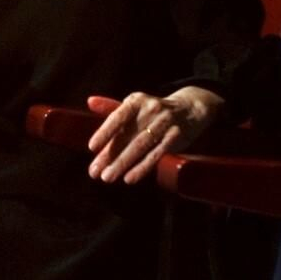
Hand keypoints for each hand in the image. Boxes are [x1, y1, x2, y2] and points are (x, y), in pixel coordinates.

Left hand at [86, 86, 223, 184]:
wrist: (190, 109)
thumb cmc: (154, 111)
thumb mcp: (136, 105)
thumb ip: (112, 107)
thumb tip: (90, 102)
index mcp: (136, 101)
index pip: (117, 116)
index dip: (104, 132)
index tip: (91, 148)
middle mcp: (151, 109)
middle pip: (127, 135)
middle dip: (110, 156)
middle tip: (94, 172)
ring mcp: (165, 122)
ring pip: (140, 146)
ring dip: (123, 164)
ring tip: (108, 177)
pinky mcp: (176, 136)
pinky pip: (157, 154)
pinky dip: (142, 167)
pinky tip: (129, 178)